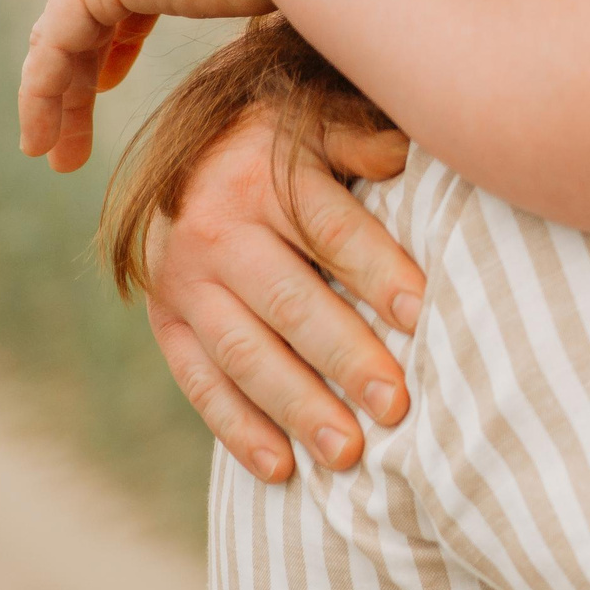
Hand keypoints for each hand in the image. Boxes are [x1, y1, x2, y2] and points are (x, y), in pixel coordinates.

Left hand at [20, 0, 286, 171]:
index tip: (109, 82)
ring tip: (51, 154)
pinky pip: (55, 47)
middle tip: (68, 133)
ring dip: (54, 98)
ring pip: (63, 35)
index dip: (113, 37)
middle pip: (84, 14)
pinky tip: (42, 138)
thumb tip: (310, 29)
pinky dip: (42, 94)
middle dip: (75, 75)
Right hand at [143, 103, 422, 479]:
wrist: (185, 150)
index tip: (424, 317)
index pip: (332, 232)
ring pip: (245, 354)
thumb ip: (362, 140)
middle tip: (396, 405)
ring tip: (349, 454)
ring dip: (297, 408)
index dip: (379, 273)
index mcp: (262, 178)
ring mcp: (182, 283)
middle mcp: (215, 231)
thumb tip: (404, 156)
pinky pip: (199, 383)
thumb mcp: (317, 121)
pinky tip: (281, 469)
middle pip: (290, 302)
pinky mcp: (165, 322)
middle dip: (345, 357)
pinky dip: (238, 430)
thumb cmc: (282, 142)